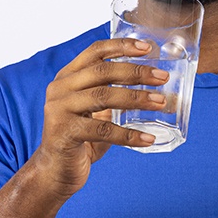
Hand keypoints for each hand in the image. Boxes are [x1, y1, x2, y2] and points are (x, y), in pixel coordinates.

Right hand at [32, 38, 168, 199]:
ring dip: (137, 98)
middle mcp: (60, 88)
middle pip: (102, 71)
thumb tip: (153, 83)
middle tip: (163, 78)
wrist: (54, 172)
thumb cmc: (81, 138)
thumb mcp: (95, 110)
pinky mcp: (64, 133)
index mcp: (67, 77)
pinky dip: (128, 135)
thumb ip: (112, 93)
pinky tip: (148, 139)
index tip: (148, 47)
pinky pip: (102, 130)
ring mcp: (59, 110)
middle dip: (136, 72)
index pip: (95, 51)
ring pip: (104, 96)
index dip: (121, 46)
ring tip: (161, 102)